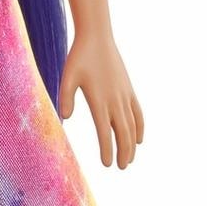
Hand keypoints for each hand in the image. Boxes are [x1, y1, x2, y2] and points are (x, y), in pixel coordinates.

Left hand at [54, 26, 146, 168]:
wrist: (97, 38)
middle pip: (123, 132)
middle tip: (120, 167)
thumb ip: (66, 97)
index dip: (107, 149)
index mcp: (99, 100)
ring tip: (129, 159)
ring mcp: (124, 95)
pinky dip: (140, 127)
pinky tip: (139, 139)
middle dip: (123, 152)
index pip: (105, 131)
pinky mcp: (129, 89)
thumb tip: (66, 117)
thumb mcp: (67, 76)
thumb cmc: (79, 57)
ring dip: (132, 144)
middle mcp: (115, 100)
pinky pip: (138, 112)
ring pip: (132, 125)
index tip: (107, 164)